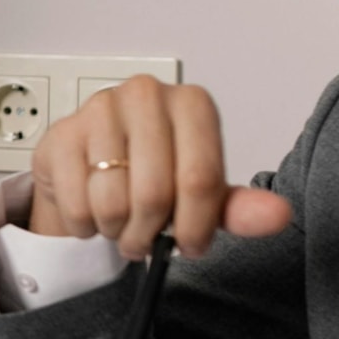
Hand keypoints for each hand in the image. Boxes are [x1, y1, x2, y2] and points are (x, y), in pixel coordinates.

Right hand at [29, 75, 294, 259]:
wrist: (90, 164)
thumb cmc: (152, 174)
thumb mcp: (204, 195)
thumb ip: (241, 207)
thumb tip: (278, 216)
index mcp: (192, 104)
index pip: (200, 179)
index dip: (194, 226)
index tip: (189, 244)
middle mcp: (146, 94)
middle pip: (154, 194)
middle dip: (150, 233)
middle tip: (147, 239)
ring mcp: (99, 109)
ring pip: (112, 202)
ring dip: (117, 230)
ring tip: (120, 222)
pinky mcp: (61, 133)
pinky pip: (77, 204)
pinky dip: (85, 225)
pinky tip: (92, 211)